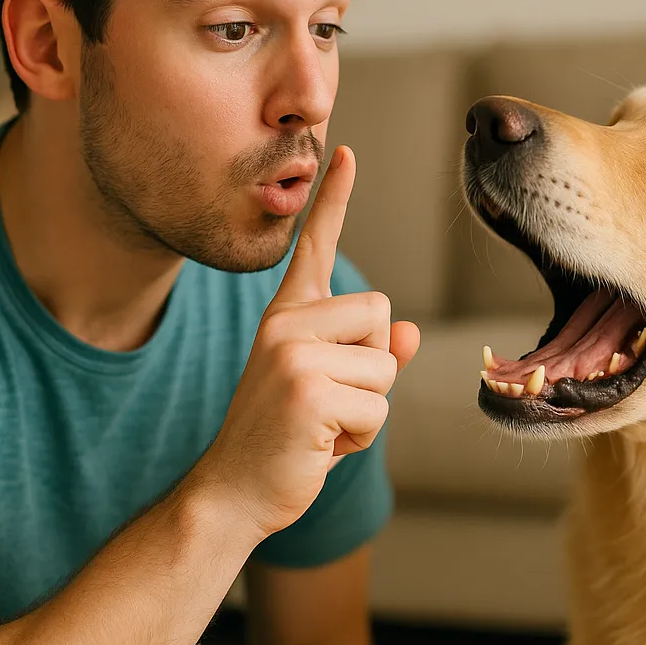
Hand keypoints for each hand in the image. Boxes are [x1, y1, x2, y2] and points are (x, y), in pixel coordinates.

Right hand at [192, 146, 419, 540]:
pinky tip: (321, 444)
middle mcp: (285, 323)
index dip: (334, 200)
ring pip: (385, 362)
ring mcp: (291, 353)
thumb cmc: (289, 439)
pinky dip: (362, 435)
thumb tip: (410, 335)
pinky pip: (378, 404)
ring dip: (369, 405)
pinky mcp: (306, 389)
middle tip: (328, 399)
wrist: (235, 492)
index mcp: (288, 316)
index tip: (346, 152)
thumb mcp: (332, 388)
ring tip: (323, 424)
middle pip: (381, 312)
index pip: (315, 247)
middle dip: (374, 364)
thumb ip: (371, 354)